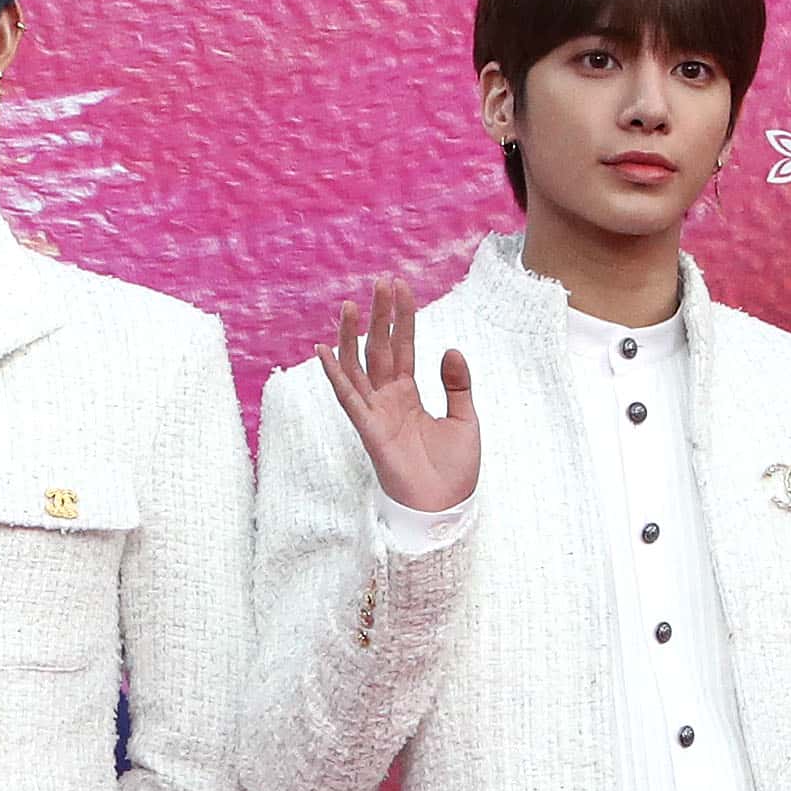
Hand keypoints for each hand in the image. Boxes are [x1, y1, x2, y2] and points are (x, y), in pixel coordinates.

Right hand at [317, 273, 473, 512]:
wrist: (446, 509)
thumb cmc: (454, 471)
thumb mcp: (465, 419)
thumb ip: (457, 384)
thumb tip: (449, 348)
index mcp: (409, 396)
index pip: (403, 347)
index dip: (403, 318)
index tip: (402, 287)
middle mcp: (388, 400)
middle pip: (379, 349)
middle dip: (380, 316)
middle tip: (381, 282)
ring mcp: (376, 414)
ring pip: (358, 367)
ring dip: (353, 337)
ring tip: (351, 305)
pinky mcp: (370, 431)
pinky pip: (349, 398)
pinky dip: (336, 375)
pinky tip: (324, 351)